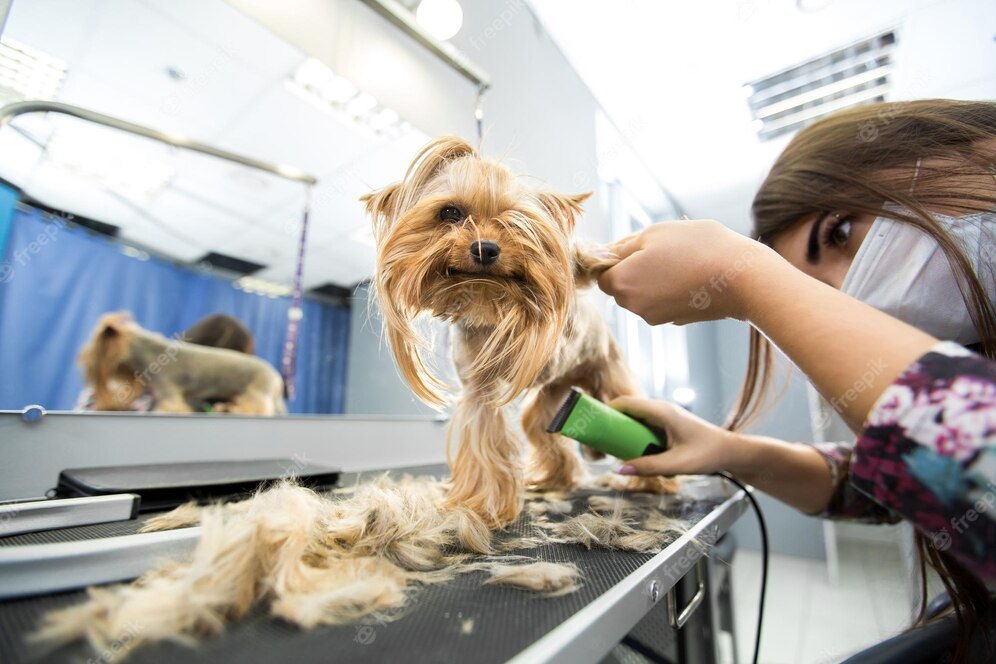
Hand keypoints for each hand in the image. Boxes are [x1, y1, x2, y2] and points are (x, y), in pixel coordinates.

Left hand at [597, 220, 777, 324]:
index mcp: (622, 283)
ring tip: (682, 260)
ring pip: (643, 294)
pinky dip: (671, 289)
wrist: (742, 278)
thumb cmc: (697, 248)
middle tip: (663, 249)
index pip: (602, 274)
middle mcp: (634, 306)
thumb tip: (603, 254)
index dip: (614, 259)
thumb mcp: (654, 234)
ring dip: (654, 278)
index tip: (636, 246)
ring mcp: (655, 317)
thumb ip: (622, 246)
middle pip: (621, 286)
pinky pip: (663, 302)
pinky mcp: (676, 321)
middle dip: (634, 269)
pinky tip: (692, 275)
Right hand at [608, 396, 743, 475]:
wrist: (731, 452)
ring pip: (636, 418)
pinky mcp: (669, 425)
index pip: (627, 403)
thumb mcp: (676, 463)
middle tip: (598, 439)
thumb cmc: (708, 454)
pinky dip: (635, 435)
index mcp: (662, 411)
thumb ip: (648, 467)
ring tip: (611, 447)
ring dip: (623, 430)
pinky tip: (633, 451)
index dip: (607, 410)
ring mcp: (666, 417)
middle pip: (629, 409)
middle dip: (612, 422)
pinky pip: (645, 426)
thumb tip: (619, 469)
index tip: (591, 422)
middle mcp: (662, 410)